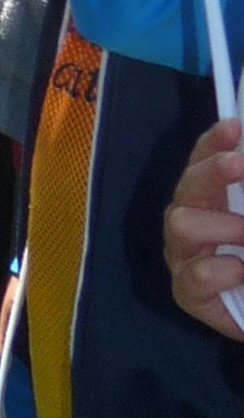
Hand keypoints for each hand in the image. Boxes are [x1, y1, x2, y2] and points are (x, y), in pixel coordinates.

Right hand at [162, 120, 243, 336]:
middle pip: (188, 184)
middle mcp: (192, 219)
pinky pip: (198, 273)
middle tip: (239, 164)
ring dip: (224, 225)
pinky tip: (243, 275)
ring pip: (181, 223)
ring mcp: (183, 254)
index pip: (204, 160)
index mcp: (213, 197)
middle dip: (212, 171)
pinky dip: (228, 270)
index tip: (235, 126)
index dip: (214, 141)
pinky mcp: (186, 291)